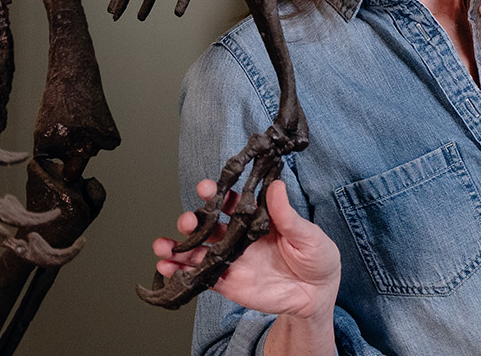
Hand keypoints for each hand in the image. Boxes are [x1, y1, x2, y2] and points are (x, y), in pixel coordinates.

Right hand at [154, 178, 341, 321]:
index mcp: (257, 218)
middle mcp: (239, 236)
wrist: (317, 295)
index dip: (217, 194)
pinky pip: (202, 277)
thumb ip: (287, 215)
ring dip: (179, 247)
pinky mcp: (228, 282)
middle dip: (193, 220)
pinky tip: (168, 268)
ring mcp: (232, 259)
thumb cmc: (317, 257)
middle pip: (209, 225)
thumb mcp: (307, 234)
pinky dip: (183, 273)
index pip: (233, 202)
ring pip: (199, 250)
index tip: (206, 187)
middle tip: (187, 220)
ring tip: (163, 245)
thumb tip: (276, 186)